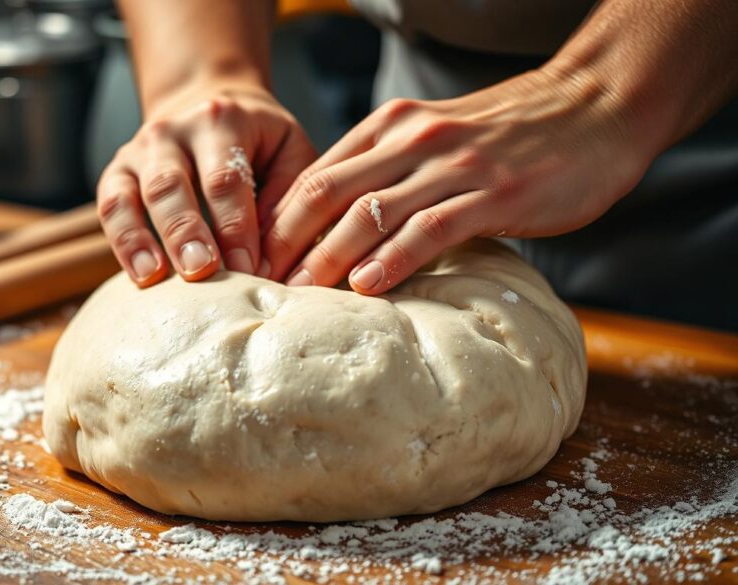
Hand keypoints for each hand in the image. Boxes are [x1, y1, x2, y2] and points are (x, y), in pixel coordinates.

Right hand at [97, 82, 315, 286]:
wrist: (210, 106)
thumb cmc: (259, 143)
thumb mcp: (289, 151)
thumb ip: (289, 198)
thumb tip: (272, 260)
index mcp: (221, 121)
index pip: (225, 179)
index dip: (236, 226)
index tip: (250, 270)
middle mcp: (172, 132)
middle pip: (171, 184)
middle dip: (184, 231)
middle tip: (201, 271)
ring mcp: (138, 152)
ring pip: (130, 196)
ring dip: (141, 240)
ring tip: (154, 277)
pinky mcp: (116, 174)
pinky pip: (110, 208)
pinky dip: (121, 243)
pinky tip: (139, 276)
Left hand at [259, 68, 654, 293]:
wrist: (594, 108)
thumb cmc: (510, 135)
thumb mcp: (435, 137)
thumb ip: (390, 169)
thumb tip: (342, 224)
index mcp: (391, 126)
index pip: (316, 175)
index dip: (279, 220)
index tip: (257, 261)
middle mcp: (411, 139)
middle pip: (328, 192)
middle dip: (288, 241)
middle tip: (262, 285)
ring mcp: (451, 165)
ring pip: (370, 212)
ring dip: (328, 256)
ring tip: (301, 295)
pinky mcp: (492, 192)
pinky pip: (429, 228)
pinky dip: (393, 258)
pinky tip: (367, 286)